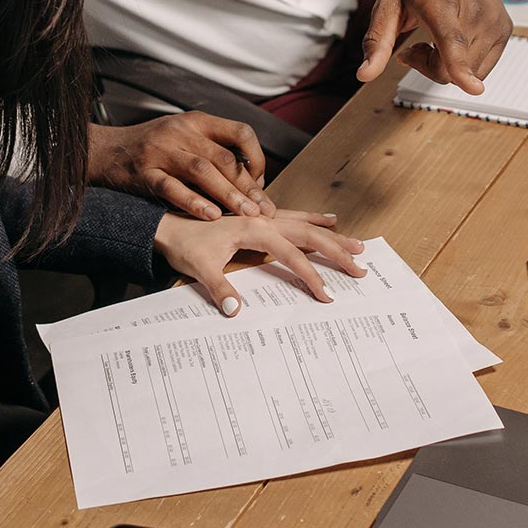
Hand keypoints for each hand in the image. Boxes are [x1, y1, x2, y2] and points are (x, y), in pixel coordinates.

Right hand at [88, 115, 274, 220]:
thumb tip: (251, 181)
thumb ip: (213, 151)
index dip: (257, 158)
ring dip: (228, 195)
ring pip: (202, 171)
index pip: (240, 132)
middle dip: (248, 186)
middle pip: (224, 158)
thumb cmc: (151, 148)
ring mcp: (160, 152)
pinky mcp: (143, 174)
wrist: (104, 151)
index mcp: (196, 121)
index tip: (260, 184)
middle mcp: (180, 132)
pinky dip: (193, 202)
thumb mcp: (183, 136)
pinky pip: (171, 188)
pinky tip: (211, 216)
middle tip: (264, 210)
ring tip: (246, 215)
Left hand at [154, 210, 366, 312]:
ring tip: (357, 242)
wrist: (167, 226)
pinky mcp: (258, 218)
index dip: (311, 275)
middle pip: (309, 234)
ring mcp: (262, 216)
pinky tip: (327, 220)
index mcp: (254, 228)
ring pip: (305, 224)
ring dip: (332, 234)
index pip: (292, 254)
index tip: (326, 295)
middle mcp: (263, 218)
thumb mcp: (199, 269)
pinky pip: (294, 218)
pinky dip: (314, 220)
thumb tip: (236, 311)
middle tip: (360, 267)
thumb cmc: (184, 245)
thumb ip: (219, 289)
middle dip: (336, 251)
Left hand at [357, 0, 510, 93]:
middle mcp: (474, 10)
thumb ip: (377, 40)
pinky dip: (464, 65)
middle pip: (450, 69)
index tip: (473, 88)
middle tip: (416, 45)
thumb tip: (364, 74)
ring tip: (437, 38)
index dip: (459, 67)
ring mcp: (494, 21)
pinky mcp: (504, 30)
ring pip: (467, 74)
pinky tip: (455, 42)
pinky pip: (481, 70)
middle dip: (427, 67)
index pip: (452, 40)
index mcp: (441, 0)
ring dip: (447, 67)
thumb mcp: (389, 2)